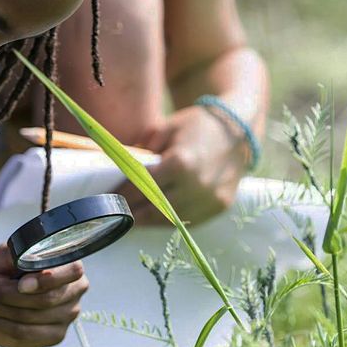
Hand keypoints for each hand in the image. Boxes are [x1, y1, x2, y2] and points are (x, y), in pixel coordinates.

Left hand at [0, 245, 88, 346]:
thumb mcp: (0, 256)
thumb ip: (13, 253)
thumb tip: (22, 255)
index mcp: (68, 264)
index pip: (72, 272)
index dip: (46, 280)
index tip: (21, 284)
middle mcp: (73, 291)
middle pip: (47, 299)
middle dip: (9, 294)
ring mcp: (66, 316)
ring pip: (33, 318)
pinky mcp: (53, 336)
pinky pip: (26, 334)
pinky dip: (1, 324)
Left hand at [118, 105, 249, 225]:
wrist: (238, 131)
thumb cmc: (197, 126)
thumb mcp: (166, 129)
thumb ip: (144, 150)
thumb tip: (121, 169)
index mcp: (181, 162)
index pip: (143, 186)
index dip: (123, 194)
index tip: (108, 197)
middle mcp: (197, 185)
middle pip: (154, 208)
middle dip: (131, 212)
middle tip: (114, 213)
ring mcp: (210, 199)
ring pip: (170, 220)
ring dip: (148, 221)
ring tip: (131, 218)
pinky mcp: (220, 207)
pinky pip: (188, 220)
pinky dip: (169, 220)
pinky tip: (154, 217)